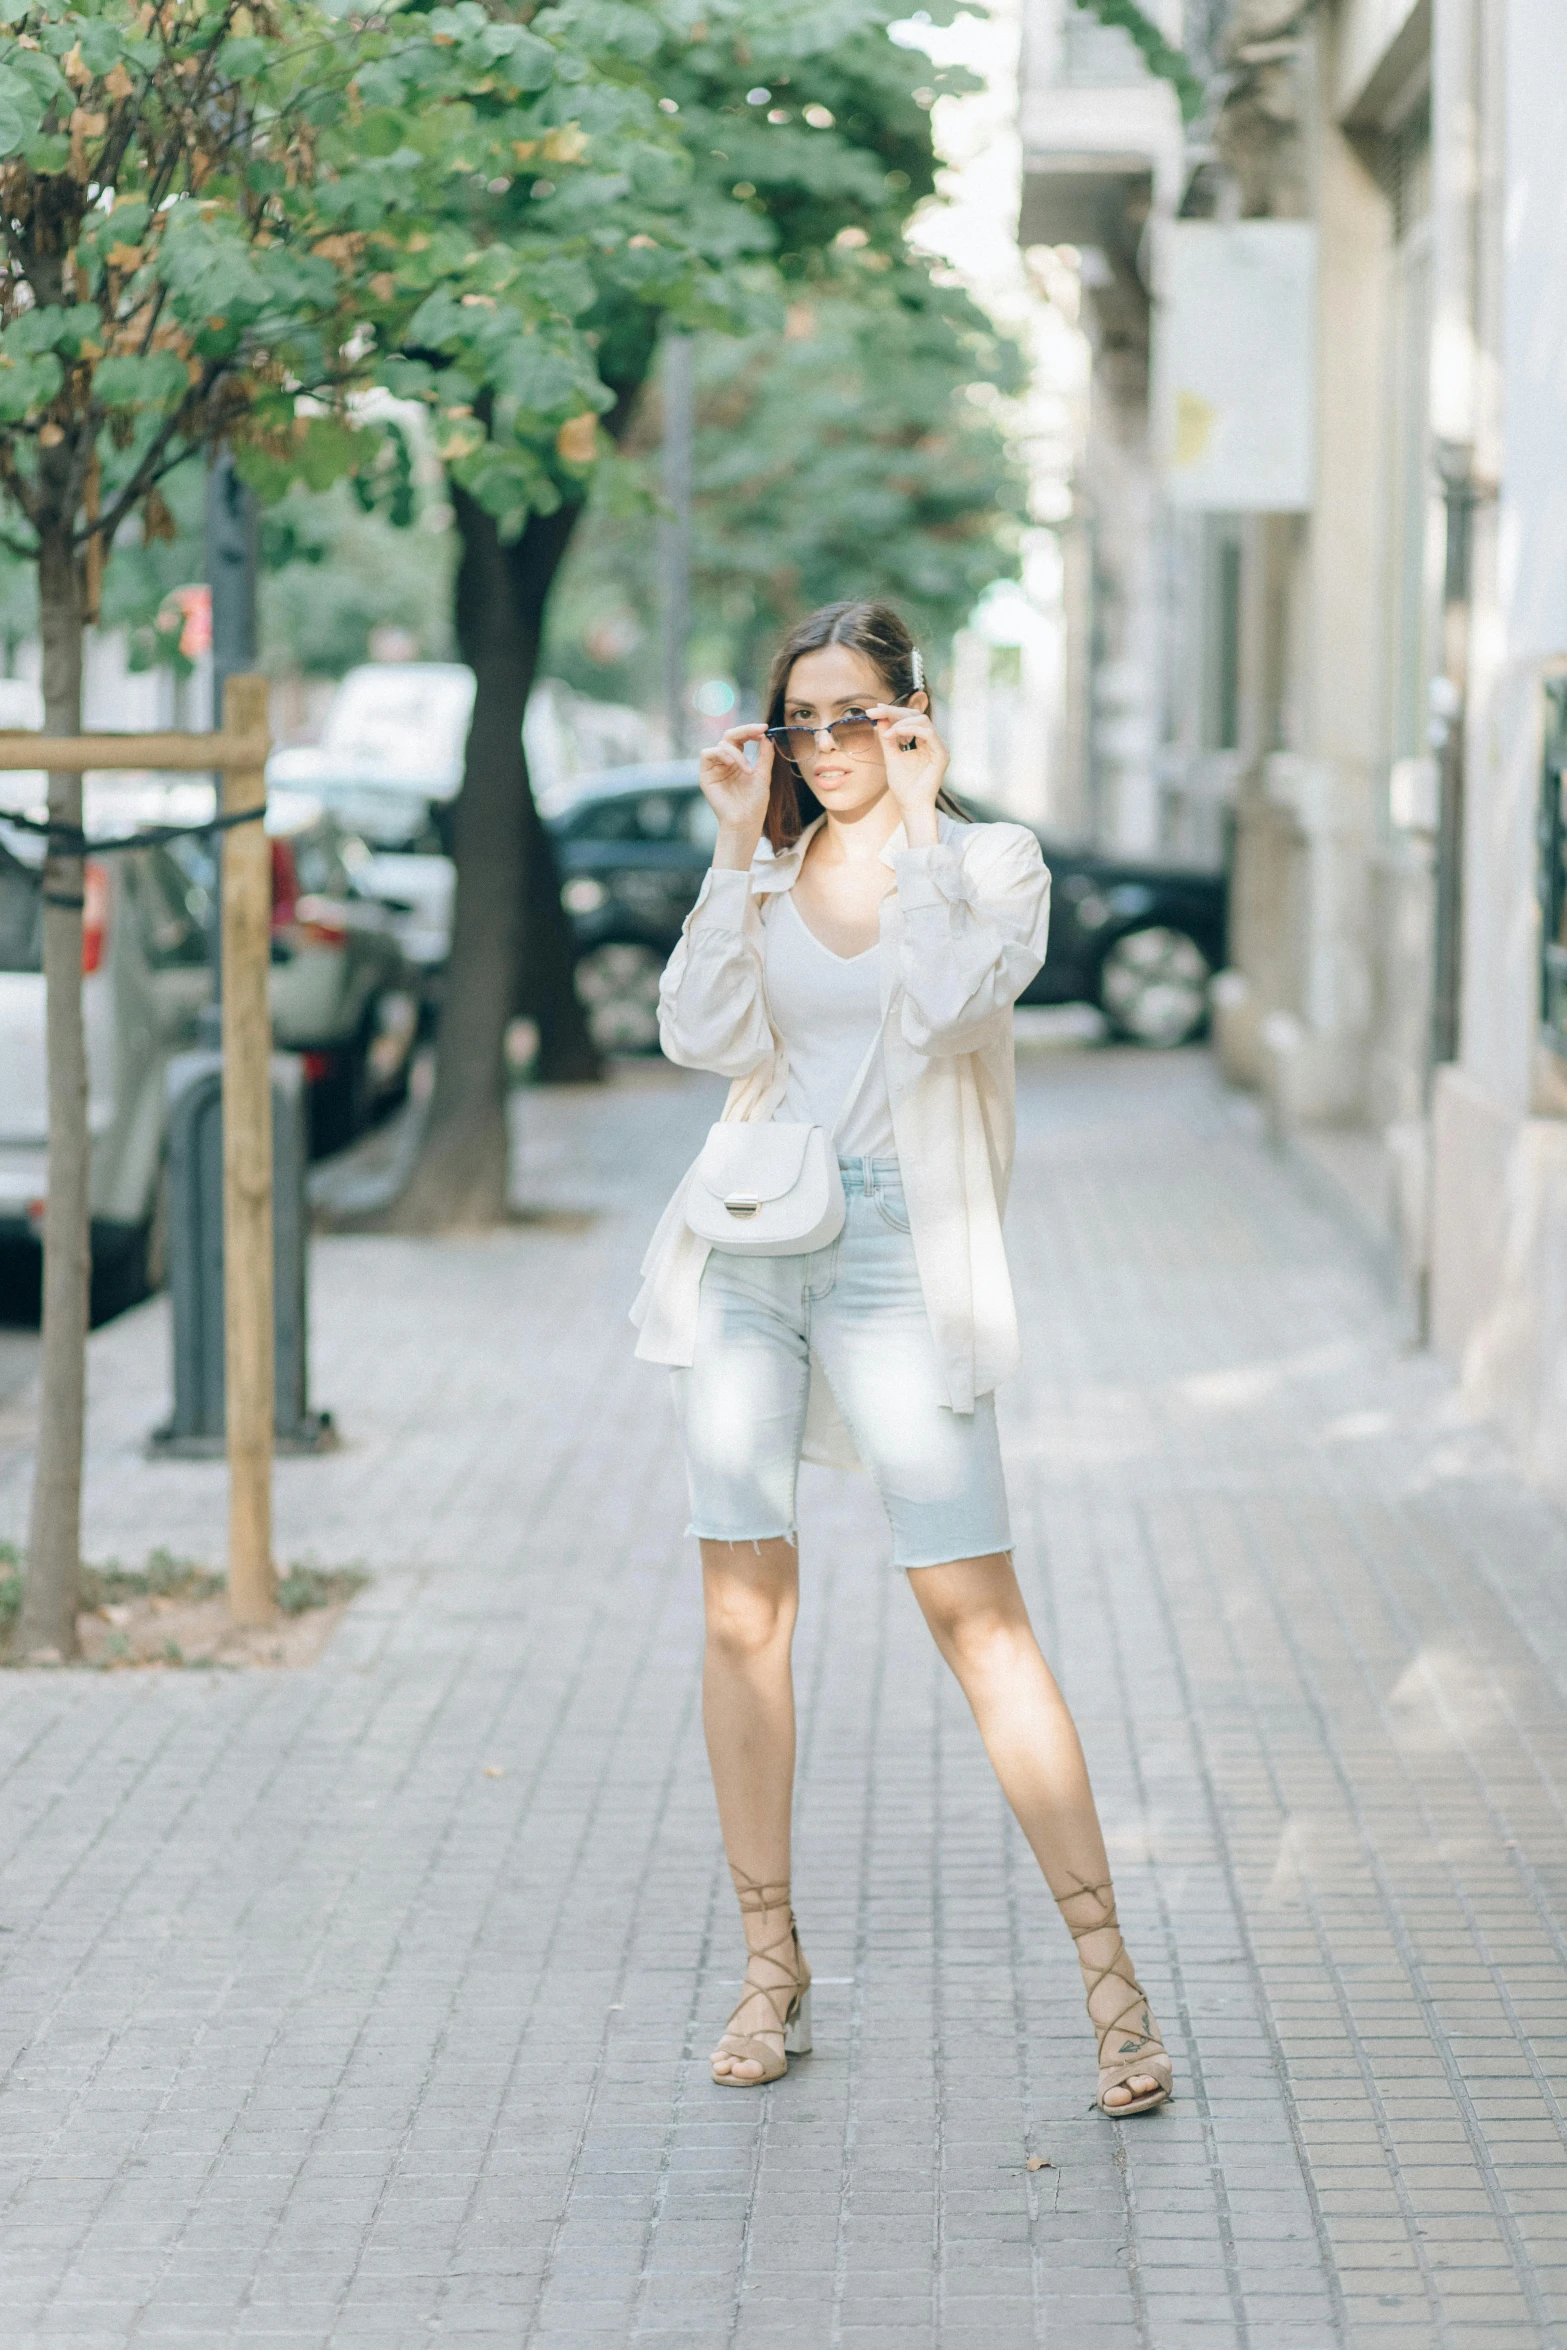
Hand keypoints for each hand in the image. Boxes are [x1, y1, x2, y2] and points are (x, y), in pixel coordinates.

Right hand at [698, 723, 772, 867]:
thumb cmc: (754, 803)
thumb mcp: (763, 775)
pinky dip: (722, 755)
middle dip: (745, 731)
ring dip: (737, 753)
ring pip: (722, 745)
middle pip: (729, 736)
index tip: (764, 728)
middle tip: (759, 731)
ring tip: (748, 770)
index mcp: (738, 761)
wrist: (745, 822)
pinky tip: (733, 766)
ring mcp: (715, 768)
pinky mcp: (705, 775)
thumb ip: (765, 755)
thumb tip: (768, 737)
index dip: (751, 731)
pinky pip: (708, 753)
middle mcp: (725, 762)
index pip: (741, 739)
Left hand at [868, 705, 946, 840]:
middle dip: (894, 712)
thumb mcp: (891, 755)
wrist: (911, 804)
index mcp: (923, 741)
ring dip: (901, 722)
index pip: (910, 718)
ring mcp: (939, 747)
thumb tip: (880, 717)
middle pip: (916, 715)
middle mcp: (933, 741)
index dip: (892, 712)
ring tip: (887, 733)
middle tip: (875, 712)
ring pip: (923, 720)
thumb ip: (888, 737)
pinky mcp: (941, 754)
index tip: (873, 710)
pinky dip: (910, 730)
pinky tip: (895, 734)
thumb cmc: (903, 785)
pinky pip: (928, 733)